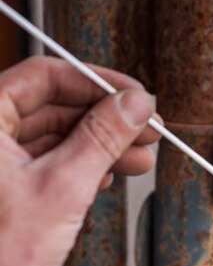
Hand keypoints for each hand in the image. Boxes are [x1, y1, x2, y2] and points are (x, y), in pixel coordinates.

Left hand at [0, 56, 159, 265]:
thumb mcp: (63, 188)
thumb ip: (101, 139)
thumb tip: (134, 106)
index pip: (45, 76)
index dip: (97, 83)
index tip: (134, 96)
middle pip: (54, 107)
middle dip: (106, 120)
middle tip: (145, 130)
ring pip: (55, 137)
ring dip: (101, 146)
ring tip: (140, 158)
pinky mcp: (8, 188)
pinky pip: (49, 163)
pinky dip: (82, 167)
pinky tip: (109, 175)